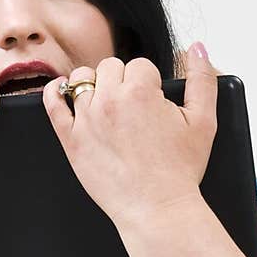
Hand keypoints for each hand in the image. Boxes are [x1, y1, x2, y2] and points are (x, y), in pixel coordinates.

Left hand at [41, 46, 218, 233]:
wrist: (157, 209)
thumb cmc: (180, 170)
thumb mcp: (203, 121)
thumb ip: (202, 79)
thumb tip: (196, 47)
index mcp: (140, 92)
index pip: (140, 65)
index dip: (150, 83)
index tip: (153, 103)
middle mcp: (109, 101)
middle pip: (110, 67)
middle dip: (123, 82)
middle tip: (134, 108)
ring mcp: (86, 119)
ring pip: (81, 79)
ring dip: (94, 85)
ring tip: (107, 103)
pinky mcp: (70, 139)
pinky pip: (53, 103)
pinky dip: (55, 91)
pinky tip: (61, 89)